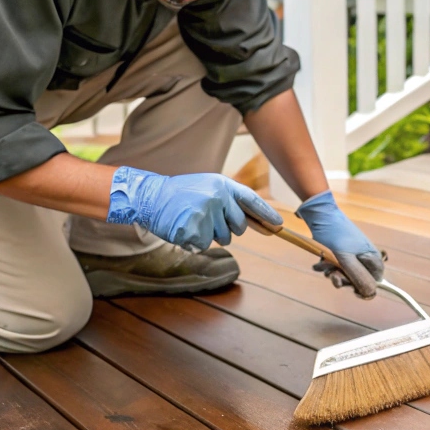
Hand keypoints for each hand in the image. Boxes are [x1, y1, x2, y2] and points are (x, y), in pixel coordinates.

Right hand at [108, 166, 281, 250]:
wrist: (150, 197)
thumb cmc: (180, 194)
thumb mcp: (207, 188)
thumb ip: (229, 201)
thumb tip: (257, 220)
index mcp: (222, 184)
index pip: (251, 200)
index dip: (266, 214)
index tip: (278, 225)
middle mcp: (218, 197)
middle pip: (239, 226)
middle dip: (228, 229)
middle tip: (208, 221)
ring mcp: (207, 214)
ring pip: (223, 238)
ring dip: (210, 235)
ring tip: (193, 221)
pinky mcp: (196, 230)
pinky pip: (204, 245)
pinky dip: (194, 241)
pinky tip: (183, 228)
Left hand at [296, 190, 382, 297]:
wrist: (320, 215)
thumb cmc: (335, 235)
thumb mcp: (345, 258)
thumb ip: (357, 276)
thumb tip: (370, 293)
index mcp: (372, 257)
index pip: (375, 281)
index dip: (362, 287)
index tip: (350, 288)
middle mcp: (365, 257)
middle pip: (357, 279)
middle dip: (342, 278)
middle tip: (332, 274)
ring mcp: (353, 254)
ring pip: (345, 274)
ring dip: (332, 272)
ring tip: (323, 265)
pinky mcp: (341, 252)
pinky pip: (336, 266)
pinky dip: (328, 266)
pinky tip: (319, 263)